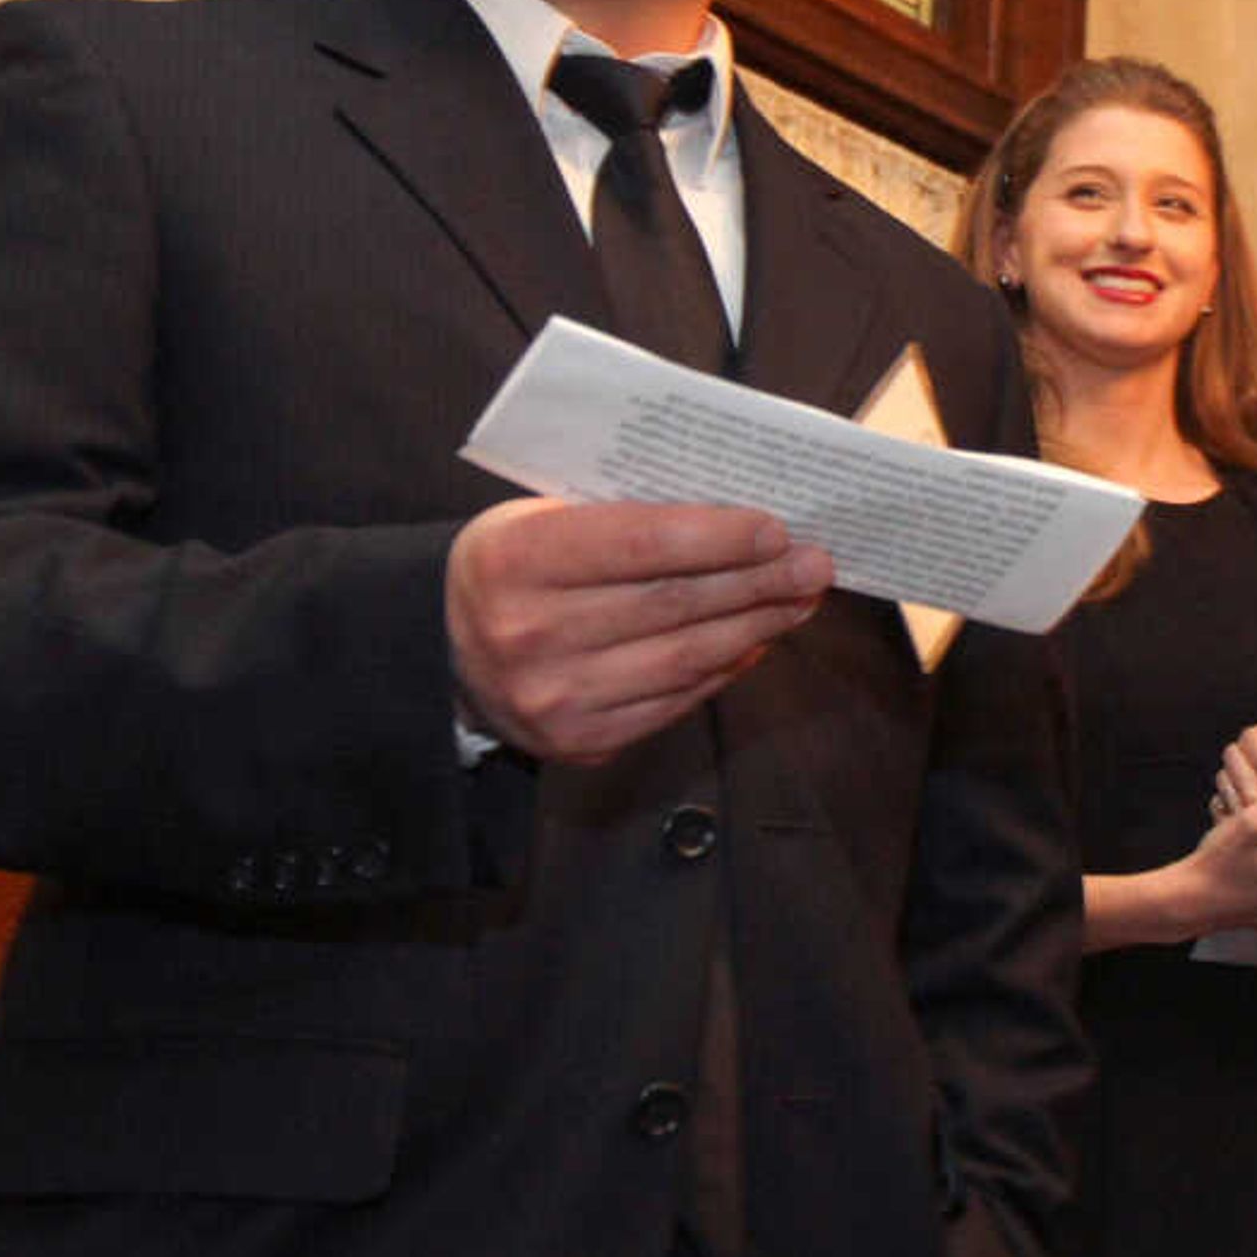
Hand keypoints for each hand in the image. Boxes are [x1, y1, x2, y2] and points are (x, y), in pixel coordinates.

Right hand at [446, 498, 830, 764]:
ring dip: (755, 627)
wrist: (441, 650)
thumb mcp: (538, 518)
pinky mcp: (578, 742)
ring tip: (798, 601)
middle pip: (674, 605)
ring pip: (684, 659)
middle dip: (758, 582)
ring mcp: (556, 698)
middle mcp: (530, 635)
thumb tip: (735, 517)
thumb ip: (620, 514)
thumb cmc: (511, 566)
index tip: (777, 528)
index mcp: (516, 561)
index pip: (639, 542)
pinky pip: (673, 702)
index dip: (717, 537)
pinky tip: (753, 642)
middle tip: (815, 564)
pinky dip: (721, 670)